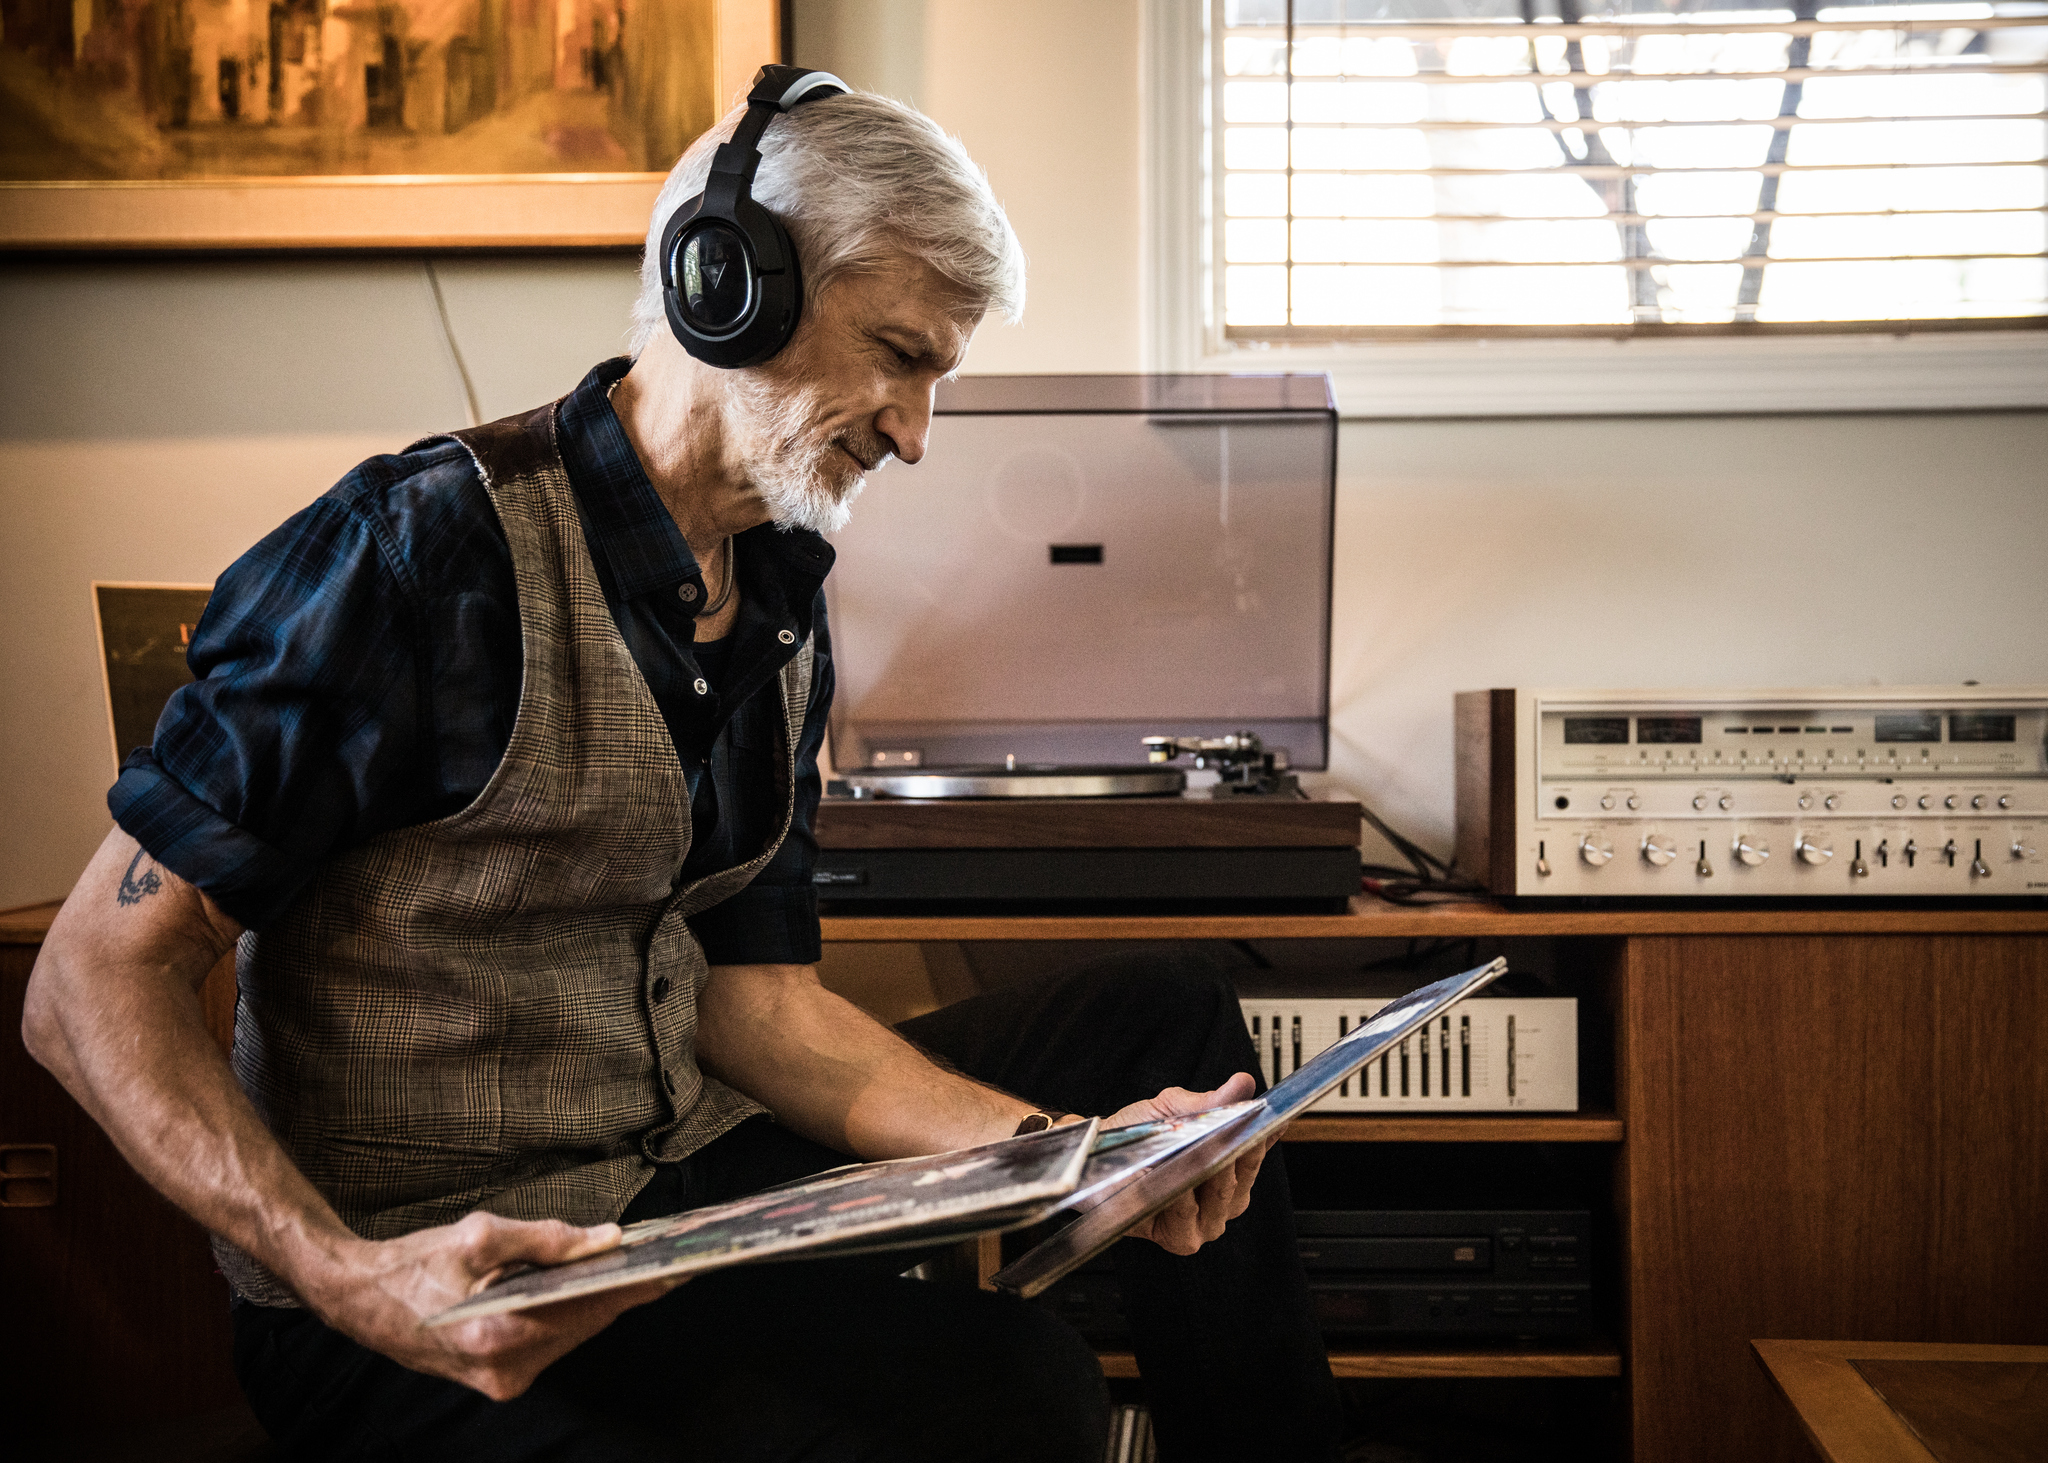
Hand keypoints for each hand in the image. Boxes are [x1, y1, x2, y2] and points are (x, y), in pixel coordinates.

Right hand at [308, 1211, 680, 1400]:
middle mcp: (503, 1370)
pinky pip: (551, 1340)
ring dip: (598, 1301)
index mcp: (497, 1337)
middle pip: (586, 1325)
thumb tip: (605, 1238)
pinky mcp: (498, 1378)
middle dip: (623, 1289)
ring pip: (572, 1334)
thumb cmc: (414, 1263)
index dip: (636, 1286)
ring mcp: (501, 1381)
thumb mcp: (479, 1236)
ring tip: (635, 1266)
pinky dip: (571, 1313)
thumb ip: (546, 1238)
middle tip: (665, 1258)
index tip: (677, 1268)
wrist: (359, 1299)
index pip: (588, 1310)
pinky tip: (588, 1285)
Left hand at [1102, 1072, 1270, 1256]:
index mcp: (1232, 1174)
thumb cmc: (1138, 1136)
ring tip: (1195, 1149)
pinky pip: (1184, 1215)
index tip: (1266, 1118)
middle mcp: (1223, 1204)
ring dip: (1204, 1170)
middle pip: (1238, 1177)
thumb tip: (1243, 1084)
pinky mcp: (1177, 1237)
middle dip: (1230, 1151)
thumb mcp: (1175, 1109)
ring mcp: (1202, 1224)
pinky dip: (1177, 1194)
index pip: (1255, 1154)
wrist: (1094, 1154)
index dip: (1261, 1136)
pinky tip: (1166, 1175)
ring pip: (1215, 1196)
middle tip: (1226, 1128)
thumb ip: (1211, 1102)